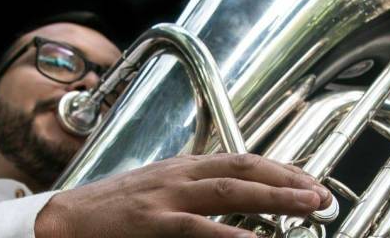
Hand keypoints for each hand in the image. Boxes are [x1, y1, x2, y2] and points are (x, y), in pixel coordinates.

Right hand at [35, 153, 331, 237]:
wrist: (67, 219)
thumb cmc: (114, 207)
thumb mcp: (159, 189)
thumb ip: (193, 189)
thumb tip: (231, 193)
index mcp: (183, 167)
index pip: (241, 159)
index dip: (277, 167)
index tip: (306, 179)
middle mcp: (180, 175)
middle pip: (243, 168)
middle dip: (286, 179)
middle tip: (322, 193)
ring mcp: (166, 197)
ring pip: (229, 190)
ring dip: (273, 196)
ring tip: (308, 205)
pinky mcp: (151, 222)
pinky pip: (195, 227)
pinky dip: (228, 233)